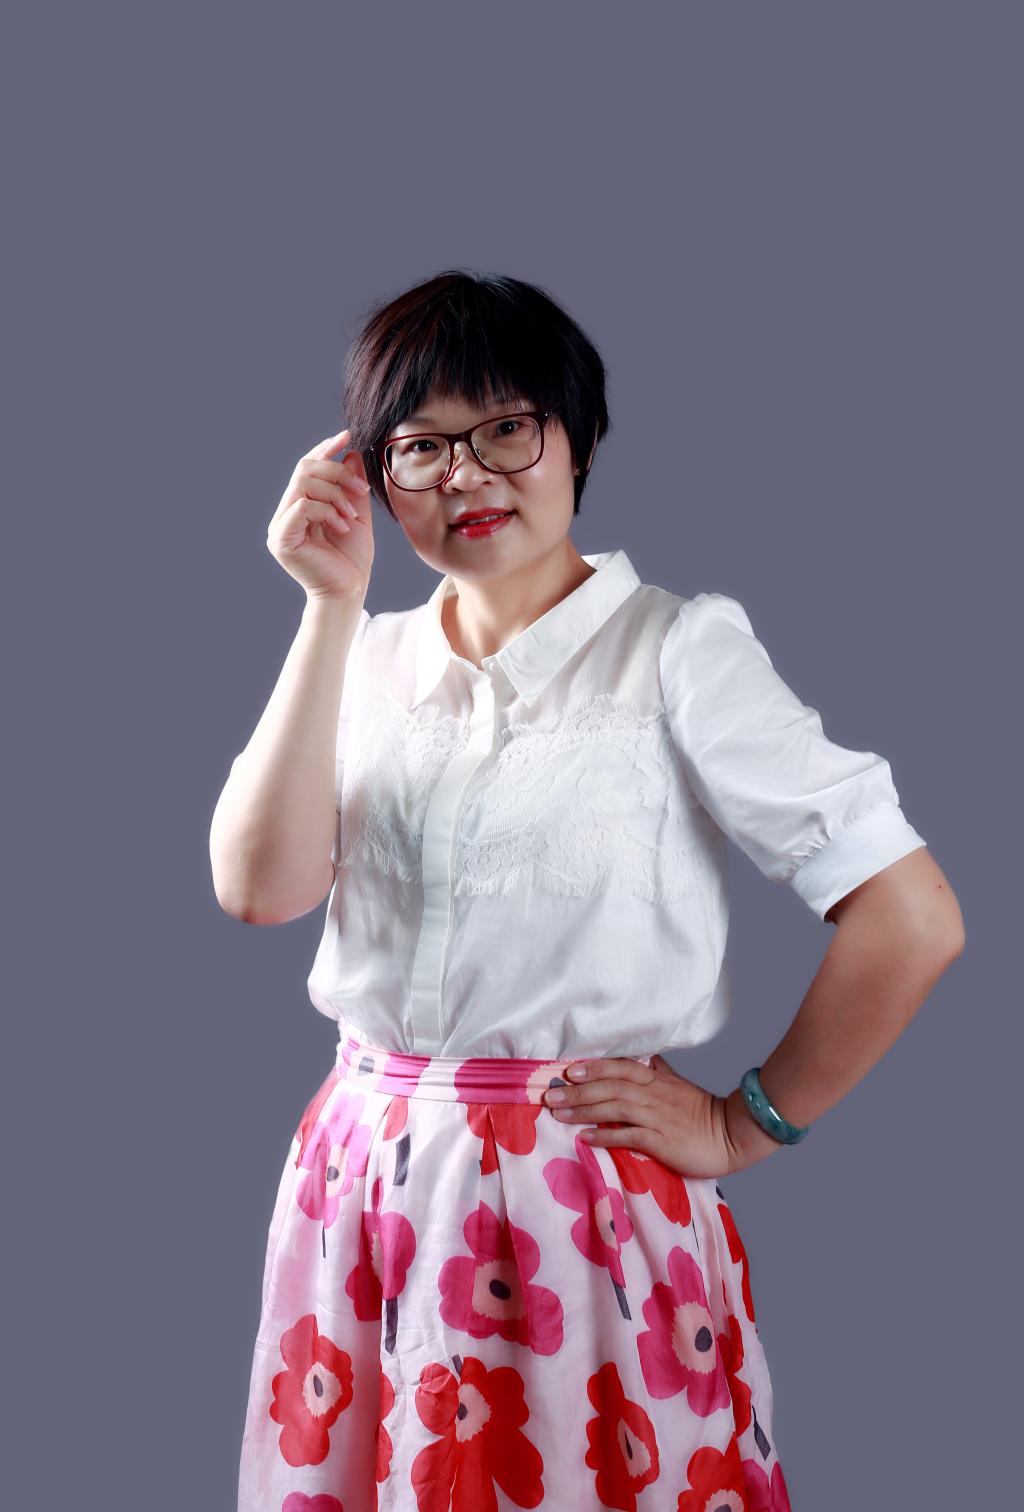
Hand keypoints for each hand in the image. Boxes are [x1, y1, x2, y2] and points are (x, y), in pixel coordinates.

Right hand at [267, 427, 374, 601]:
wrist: (349, 593)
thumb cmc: (351, 561)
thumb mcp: (357, 515)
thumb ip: (352, 487)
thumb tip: (351, 453)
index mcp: (299, 506)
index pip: (307, 467)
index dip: (324, 449)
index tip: (346, 435)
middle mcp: (285, 513)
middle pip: (304, 469)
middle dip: (336, 473)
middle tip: (360, 490)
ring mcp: (280, 526)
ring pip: (303, 484)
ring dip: (335, 493)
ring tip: (350, 515)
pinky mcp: (281, 539)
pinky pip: (302, 506)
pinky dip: (327, 511)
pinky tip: (342, 526)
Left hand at [541, 1055, 782, 1178]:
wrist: (733, 1135)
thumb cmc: (703, 1113)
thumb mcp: (679, 1086)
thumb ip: (660, 1072)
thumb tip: (645, 1058)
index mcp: (657, 1080)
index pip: (620, 1067)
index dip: (594, 1067)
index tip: (567, 1070)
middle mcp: (654, 1094)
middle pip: (610, 1086)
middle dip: (578, 1089)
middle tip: (551, 1094)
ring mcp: (657, 1117)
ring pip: (614, 1107)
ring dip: (583, 1109)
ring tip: (558, 1114)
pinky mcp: (661, 1140)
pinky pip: (628, 1135)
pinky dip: (605, 1135)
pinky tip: (585, 1138)